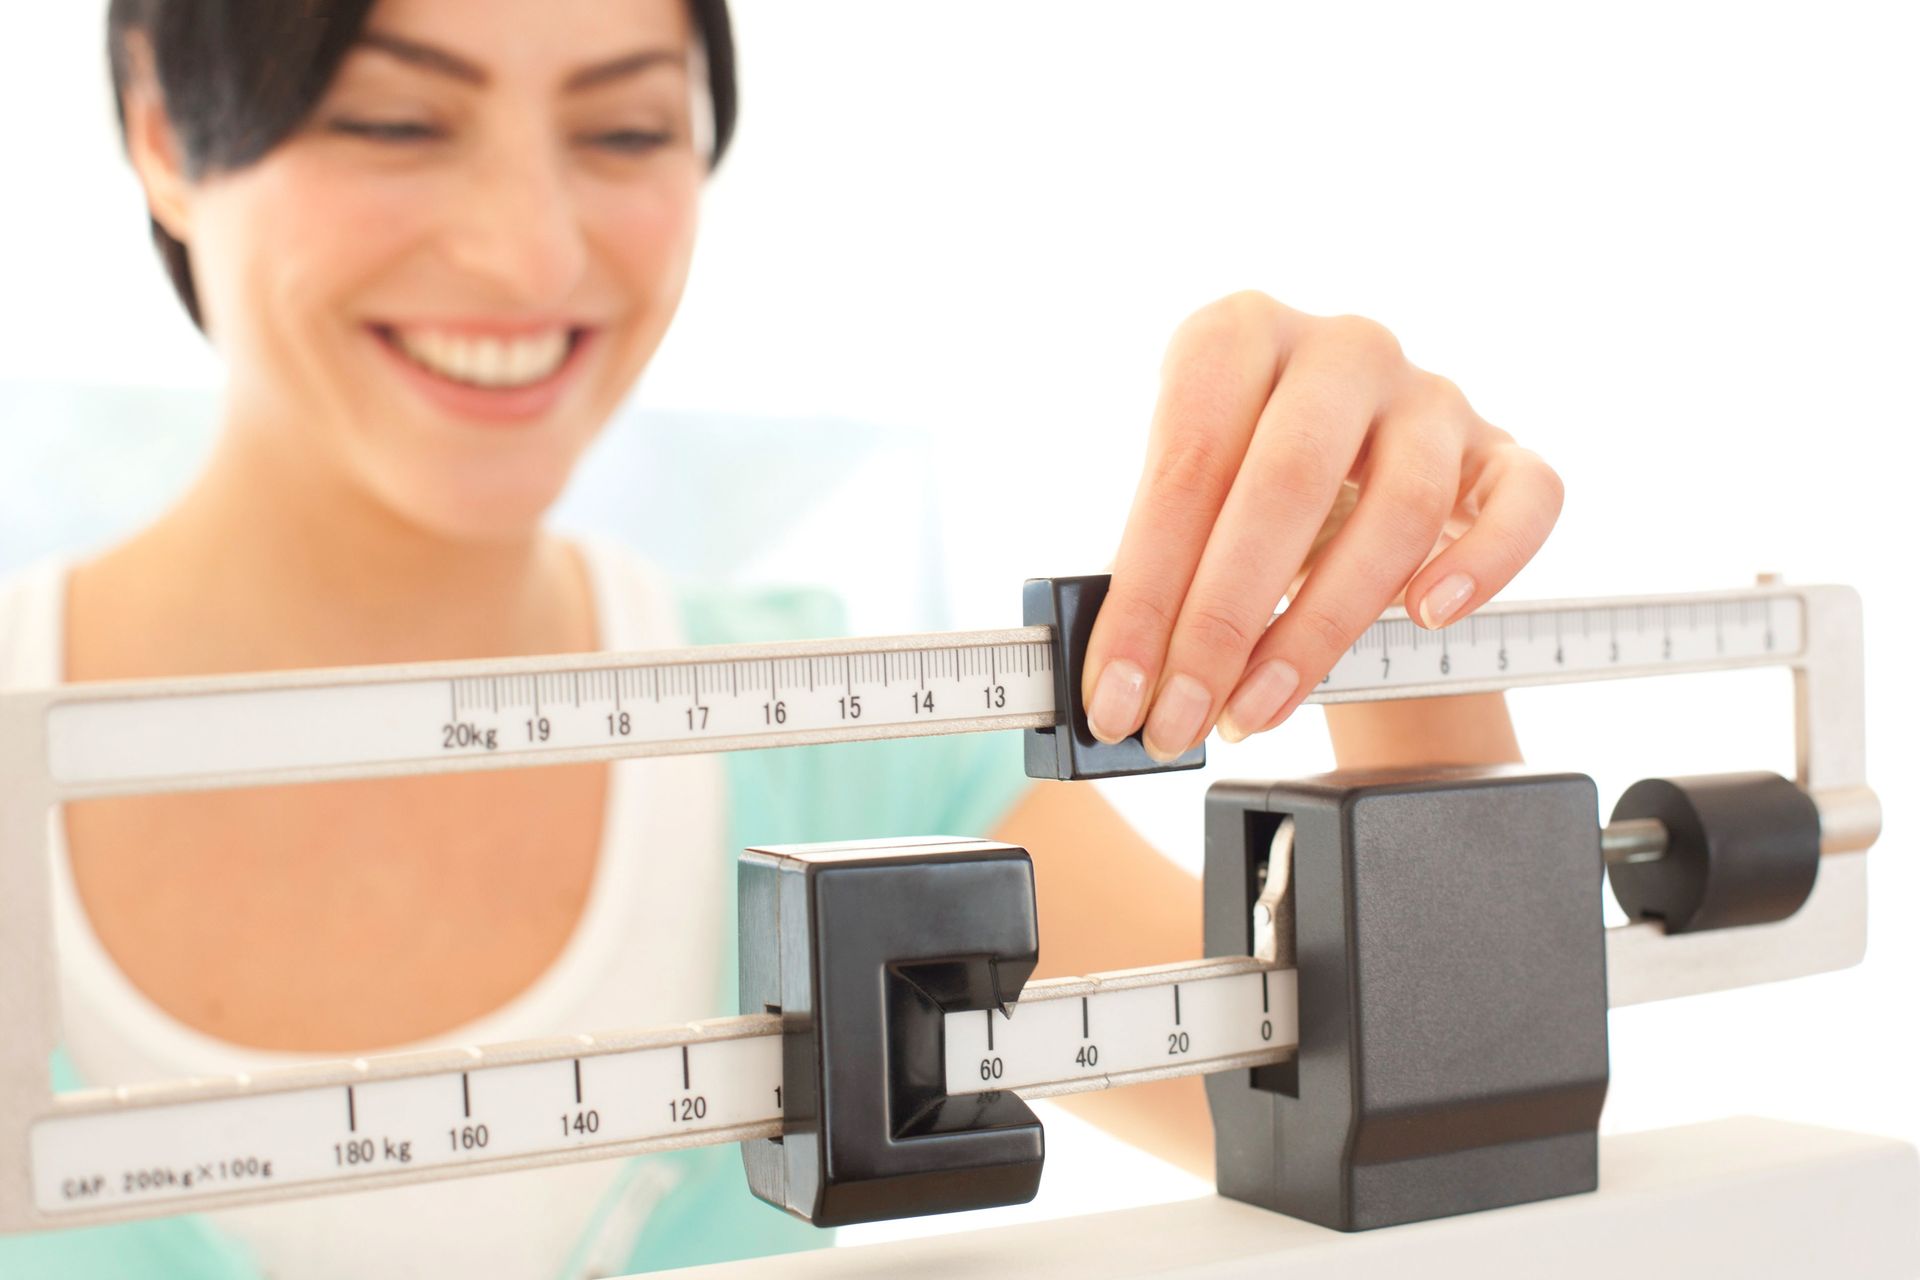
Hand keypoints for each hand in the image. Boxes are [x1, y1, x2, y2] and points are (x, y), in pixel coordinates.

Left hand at [1082, 291, 1563, 759]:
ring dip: (1320, 629)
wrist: (1343, 469)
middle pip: (1285, 483)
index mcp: (1235, 335)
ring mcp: (1429, 396)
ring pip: (1399, 509)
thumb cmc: (1238, 487)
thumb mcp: (1182, 503)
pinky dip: (1481, 565)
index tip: (1112, 693)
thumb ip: (1147, 568)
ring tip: (1256, 708)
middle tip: (1177, 719)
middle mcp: (1339, 350)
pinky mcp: (1501, 451)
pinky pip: (1523, 502)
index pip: (1185, 465)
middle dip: (1219, 623)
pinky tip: (1427, 618)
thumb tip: (1114, 677)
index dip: (1144, 590)